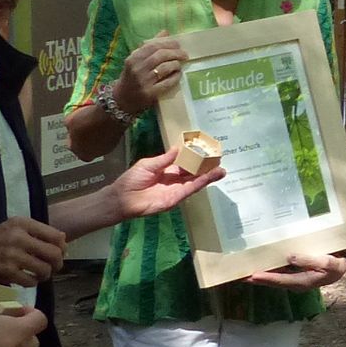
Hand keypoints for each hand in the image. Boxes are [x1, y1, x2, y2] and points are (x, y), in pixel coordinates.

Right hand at [0, 216, 66, 287]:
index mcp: (21, 223)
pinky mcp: (6, 272)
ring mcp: (13, 255)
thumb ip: (35, 232)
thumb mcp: (11, 228)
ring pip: (45, 269)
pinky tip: (26, 280)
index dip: (61, 247)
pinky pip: (30, 281)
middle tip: (52, 267)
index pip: (55, 235)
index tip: (59, 252)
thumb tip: (63, 240)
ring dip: (45, 275)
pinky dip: (32, 283)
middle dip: (57, 263)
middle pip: (54, 253)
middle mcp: (19, 237)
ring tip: (38, 274)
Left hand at [109, 147, 224, 218]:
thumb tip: (179, 148)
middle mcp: (174, 180)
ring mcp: (176, 190)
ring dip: (208, 176)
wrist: (123, 198)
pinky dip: (200, 183)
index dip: (196, 158)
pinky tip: (209, 177)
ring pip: (195, 182)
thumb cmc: (131, 180)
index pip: (185, 163)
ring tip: (221, 170)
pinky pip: (190, 189)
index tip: (207, 152)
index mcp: (167, 170)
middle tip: (219, 161)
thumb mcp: (148, 164)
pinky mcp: (176, 198)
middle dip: (207, 168)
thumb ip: (165, 158)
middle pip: (194, 173)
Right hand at [115, 30, 187, 114]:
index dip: (168, 43)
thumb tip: (165, 32)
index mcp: (133, 58)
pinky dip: (175, 77)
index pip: (153, 45)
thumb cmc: (131, 77)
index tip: (178, 44)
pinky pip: (167, 83)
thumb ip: (150, 46)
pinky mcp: (150, 93)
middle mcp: (137, 68)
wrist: (122, 99)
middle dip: (175, 53)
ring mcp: (143, 81)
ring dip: (175, 64)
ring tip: (180, 64)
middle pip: (160, 55)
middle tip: (184, 54)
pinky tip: (178, 75)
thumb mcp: (136, 60)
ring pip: (164, 68)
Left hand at [246, 251, 345, 289]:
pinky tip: (260, 264)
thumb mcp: (329, 263)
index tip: (253, 276)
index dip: (268, 278)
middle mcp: (297, 282)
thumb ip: (310, 261)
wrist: (343, 263)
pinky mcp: (295, 272)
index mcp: (304, 282)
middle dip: (258, 279)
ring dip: (260, 275)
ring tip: (244, 271)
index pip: (282, 281)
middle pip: (274, 282)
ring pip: (274, 278)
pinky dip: (268, 269)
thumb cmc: (337, 263)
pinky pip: (279, 272)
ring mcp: (295, 278)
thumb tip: (290, 257)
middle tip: (240, 276)